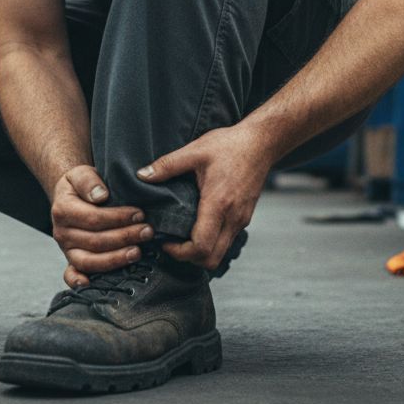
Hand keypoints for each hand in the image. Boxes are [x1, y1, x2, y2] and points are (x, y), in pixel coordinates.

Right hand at [50, 165, 152, 287]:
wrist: (70, 195)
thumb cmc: (82, 185)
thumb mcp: (81, 173)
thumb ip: (89, 181)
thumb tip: (101, 196)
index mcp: (63, 209)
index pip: (93, 218)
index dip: (118, 218)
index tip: (139, 214)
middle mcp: (61, 232)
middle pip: (95, 241)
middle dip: (125, 237)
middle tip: (147, 232)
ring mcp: (65, 249)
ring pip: (89, 261)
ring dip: (115, 259)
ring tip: (137, 252)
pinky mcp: (70, 260)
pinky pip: (71, 275)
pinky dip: (77, 282)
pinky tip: (90, 284)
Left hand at [136, 126, 269, 269]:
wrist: (261, 143)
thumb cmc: (230, 145)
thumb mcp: (195, 151)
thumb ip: (167, 165)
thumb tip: (142, 175)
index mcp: (218, 204)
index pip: (201, 247)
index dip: (180, 252)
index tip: (165, 241)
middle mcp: (233, 218)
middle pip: (211, 259)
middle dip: (188, 258)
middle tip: (172, 243)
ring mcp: (241, 220)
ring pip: (220, 253)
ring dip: (200, 252)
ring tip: (183, 236)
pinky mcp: (244, 217)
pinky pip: (226, 241)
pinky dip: (211, 242)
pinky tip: (198, 226)